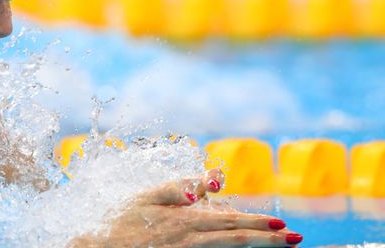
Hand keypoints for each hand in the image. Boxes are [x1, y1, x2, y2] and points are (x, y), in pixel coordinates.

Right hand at [71, 169, 302, 247]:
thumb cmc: (123, 221)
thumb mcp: (148, 197)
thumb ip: (180, 186)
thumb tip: (214, 178)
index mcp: (183, 218)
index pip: (228, 220)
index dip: (257, 222)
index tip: (283, 224)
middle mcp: (188, 239)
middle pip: (234, 239)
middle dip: (267, 240)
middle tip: (295, 240)